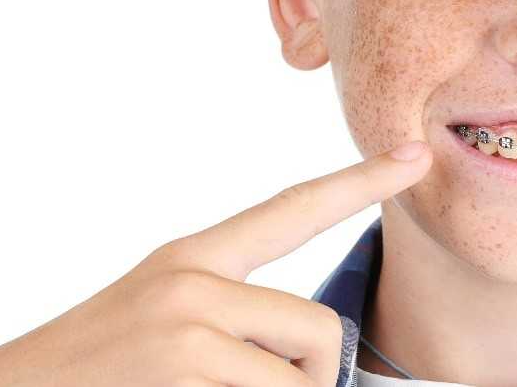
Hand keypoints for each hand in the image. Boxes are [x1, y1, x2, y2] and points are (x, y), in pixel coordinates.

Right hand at [0, 142, 433, 386]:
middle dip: (306, 381)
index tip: (418, 153)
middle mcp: (192, 281)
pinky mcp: (181, 369)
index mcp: (193, 259)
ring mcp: (184, 326)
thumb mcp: (168, 326)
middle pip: (319, 330)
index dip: (362, 182)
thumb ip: (239, 319)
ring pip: (300, 381)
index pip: (294, 209)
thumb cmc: (98, 374)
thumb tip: (319, 353)